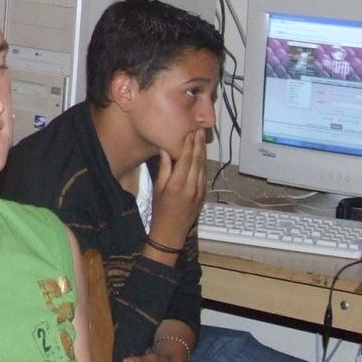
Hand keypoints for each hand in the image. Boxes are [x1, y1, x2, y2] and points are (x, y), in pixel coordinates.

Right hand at [148, 129, 206, 247]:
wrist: (171, 232)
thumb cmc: (160, 210)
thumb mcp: (157, 189)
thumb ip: (164, 169)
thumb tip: (166, 150)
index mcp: (177, 184)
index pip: (186, 158)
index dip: (188, 144)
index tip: (189, 131)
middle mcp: (191, 186)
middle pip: (197, 160)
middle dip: (198, 144)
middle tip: (199, 130)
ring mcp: (199, 191)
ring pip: (203, 166)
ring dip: (203, 151)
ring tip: (202, 138)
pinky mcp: (204, 194)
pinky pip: (205, 174)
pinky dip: (204, 162)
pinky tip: (203, 155)